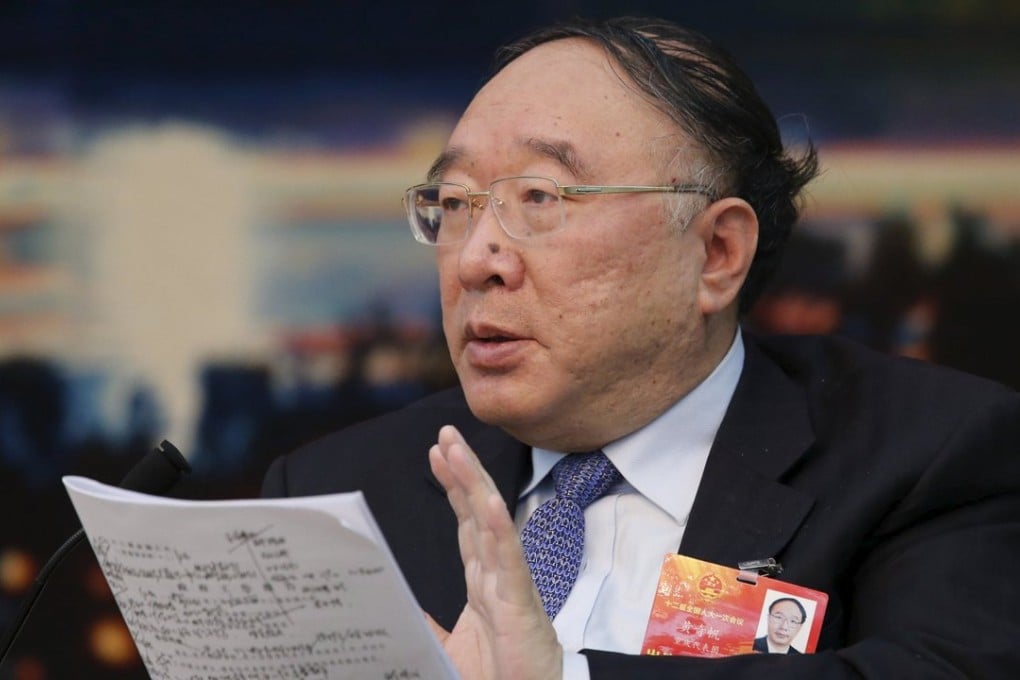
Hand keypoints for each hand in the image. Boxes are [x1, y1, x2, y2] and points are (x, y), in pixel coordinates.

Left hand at [428, 424, 562, 679]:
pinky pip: (509, 560)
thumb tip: (401, 608)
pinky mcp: (519, 604)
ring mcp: (510, 585)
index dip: (453, 487)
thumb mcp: (451, 648)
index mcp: (482, 583)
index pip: (465, 523)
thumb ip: (430, 625)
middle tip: (446, 434)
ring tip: (458, 449)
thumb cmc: (499, 676)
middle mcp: (496, 575)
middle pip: (476, 512)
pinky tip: (488, 499)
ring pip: (490, 524)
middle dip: (462, 470)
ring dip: (474, 483)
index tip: (438, 453)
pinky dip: (499, 527)